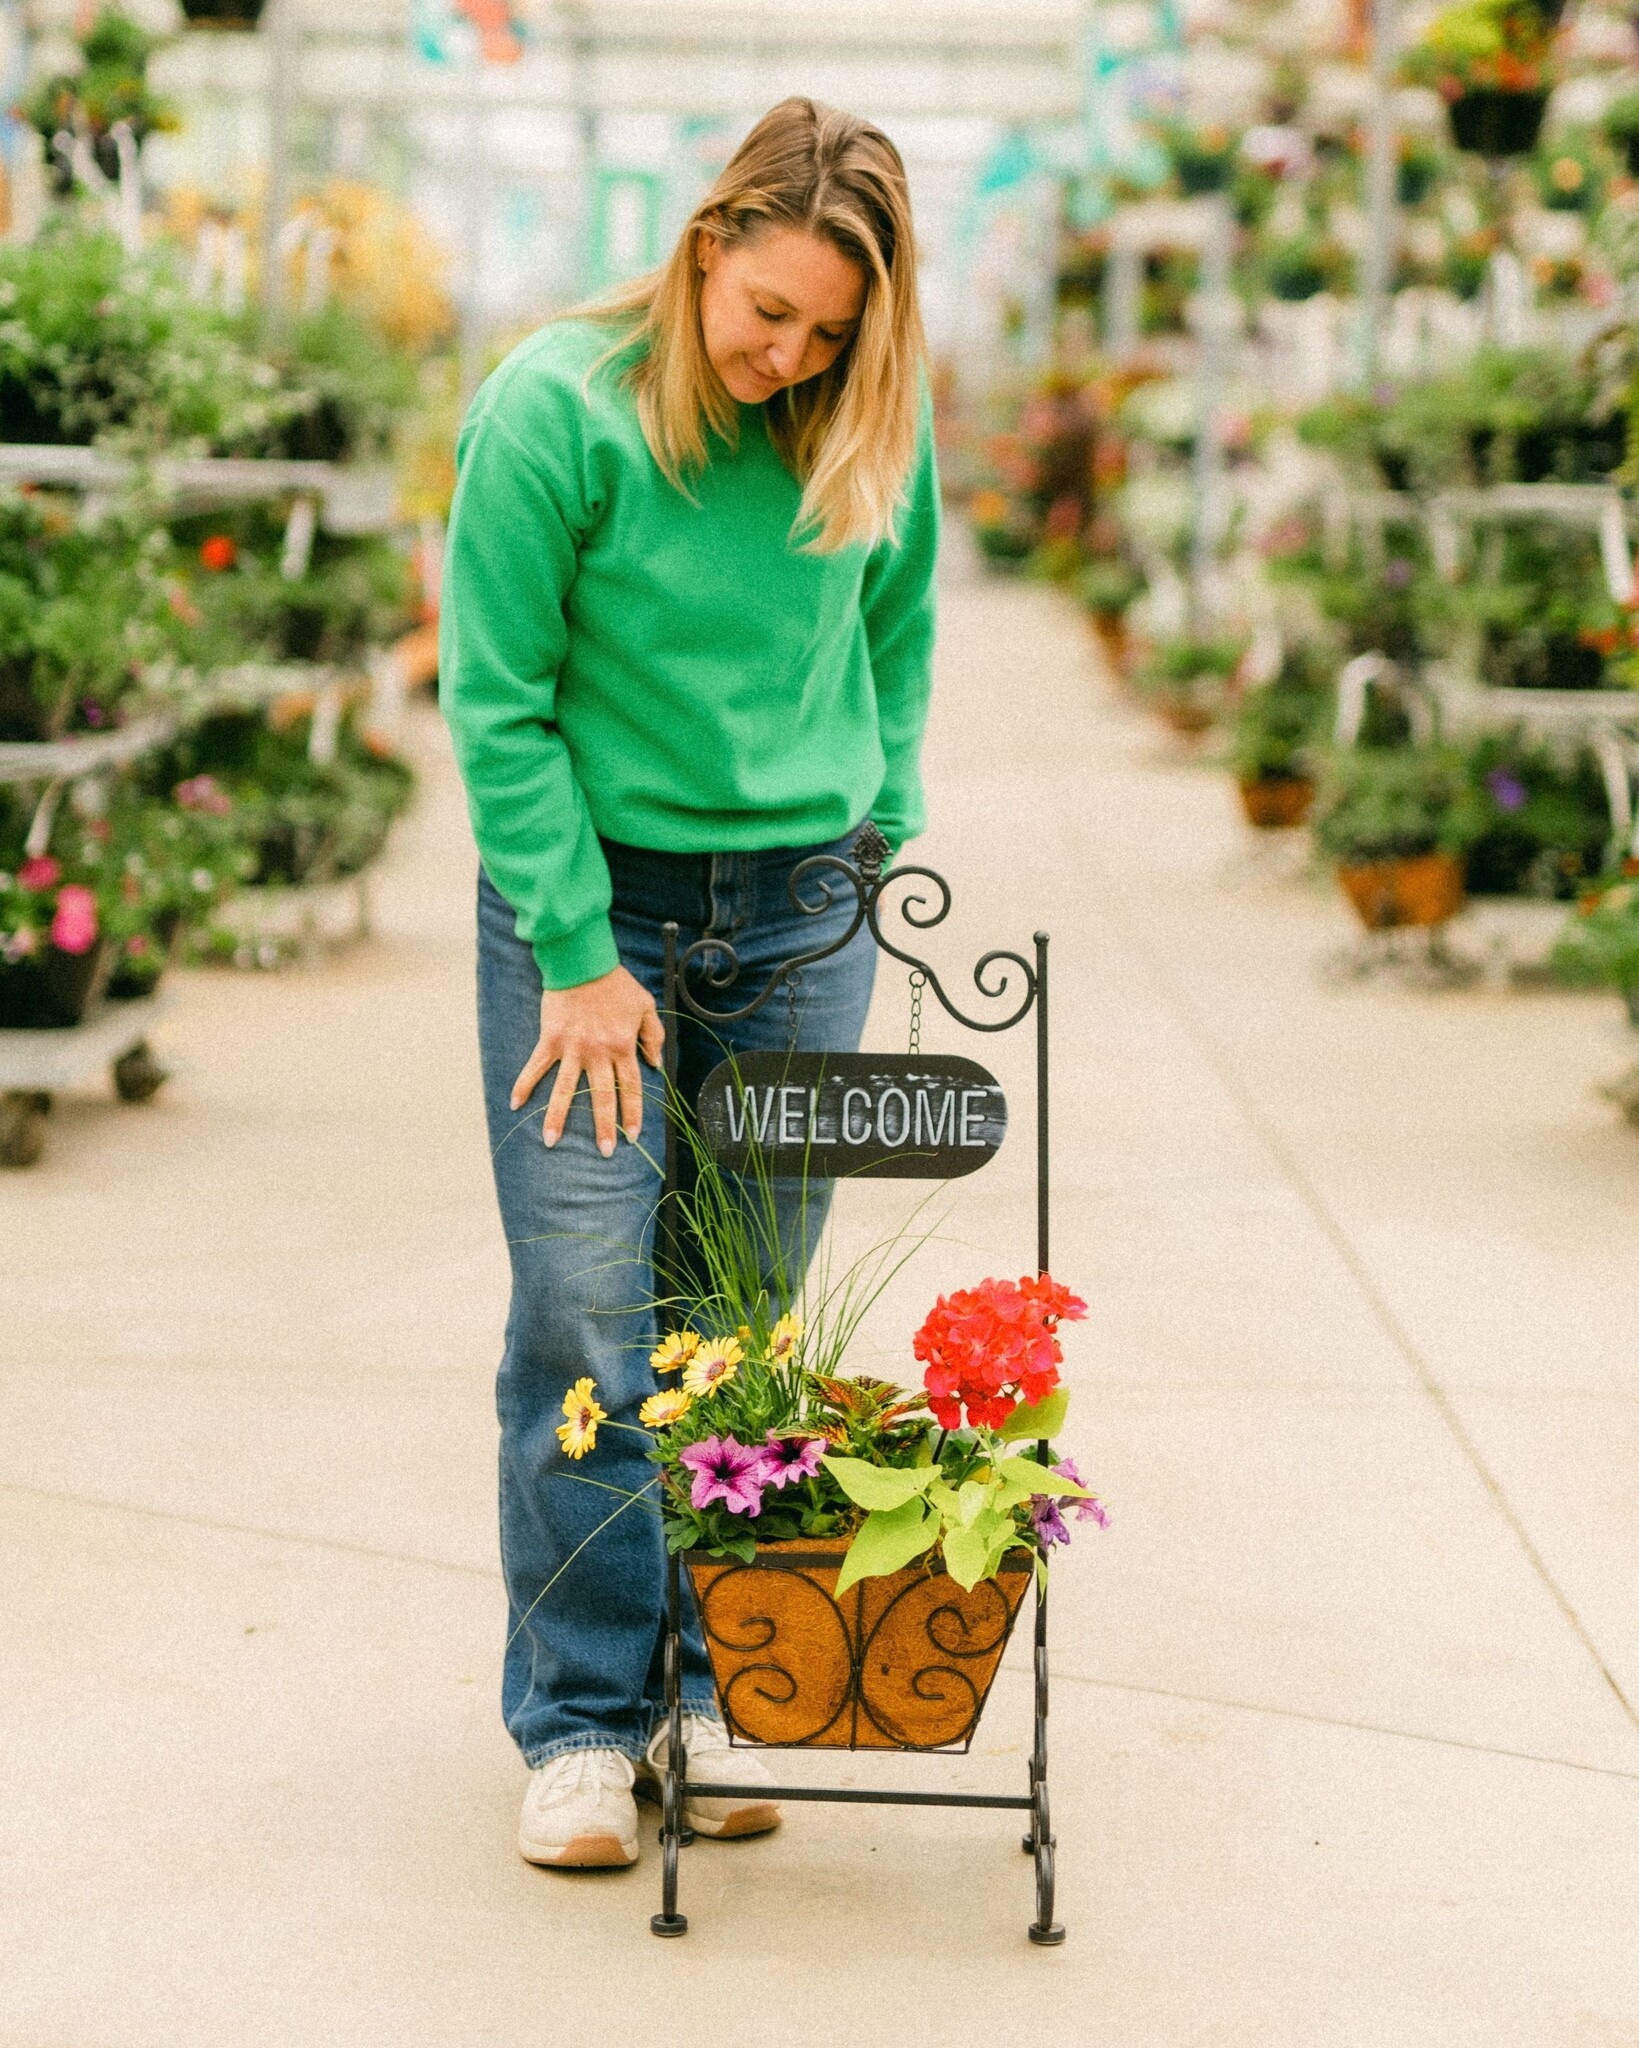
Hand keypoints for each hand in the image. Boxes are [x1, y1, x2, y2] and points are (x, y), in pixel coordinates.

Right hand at [510, 965, 664, 1154]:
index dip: (632, 1113)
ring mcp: (572, 1048)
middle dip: (603, 1127)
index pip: (630, 1087)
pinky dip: (524, 1084)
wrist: (583, 962)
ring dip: (557, 1118)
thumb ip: (653, 1035)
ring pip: (564, 1090)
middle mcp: (597, 1052)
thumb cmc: (616, 983)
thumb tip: (656, 1063)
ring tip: (551, 1143)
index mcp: (622, 1046)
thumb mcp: (645, 1005)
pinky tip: (515, 1105)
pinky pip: (536, 1066)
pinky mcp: (550, 1039)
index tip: (632, 1135)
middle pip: (601, 1096)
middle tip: (605, 1151)